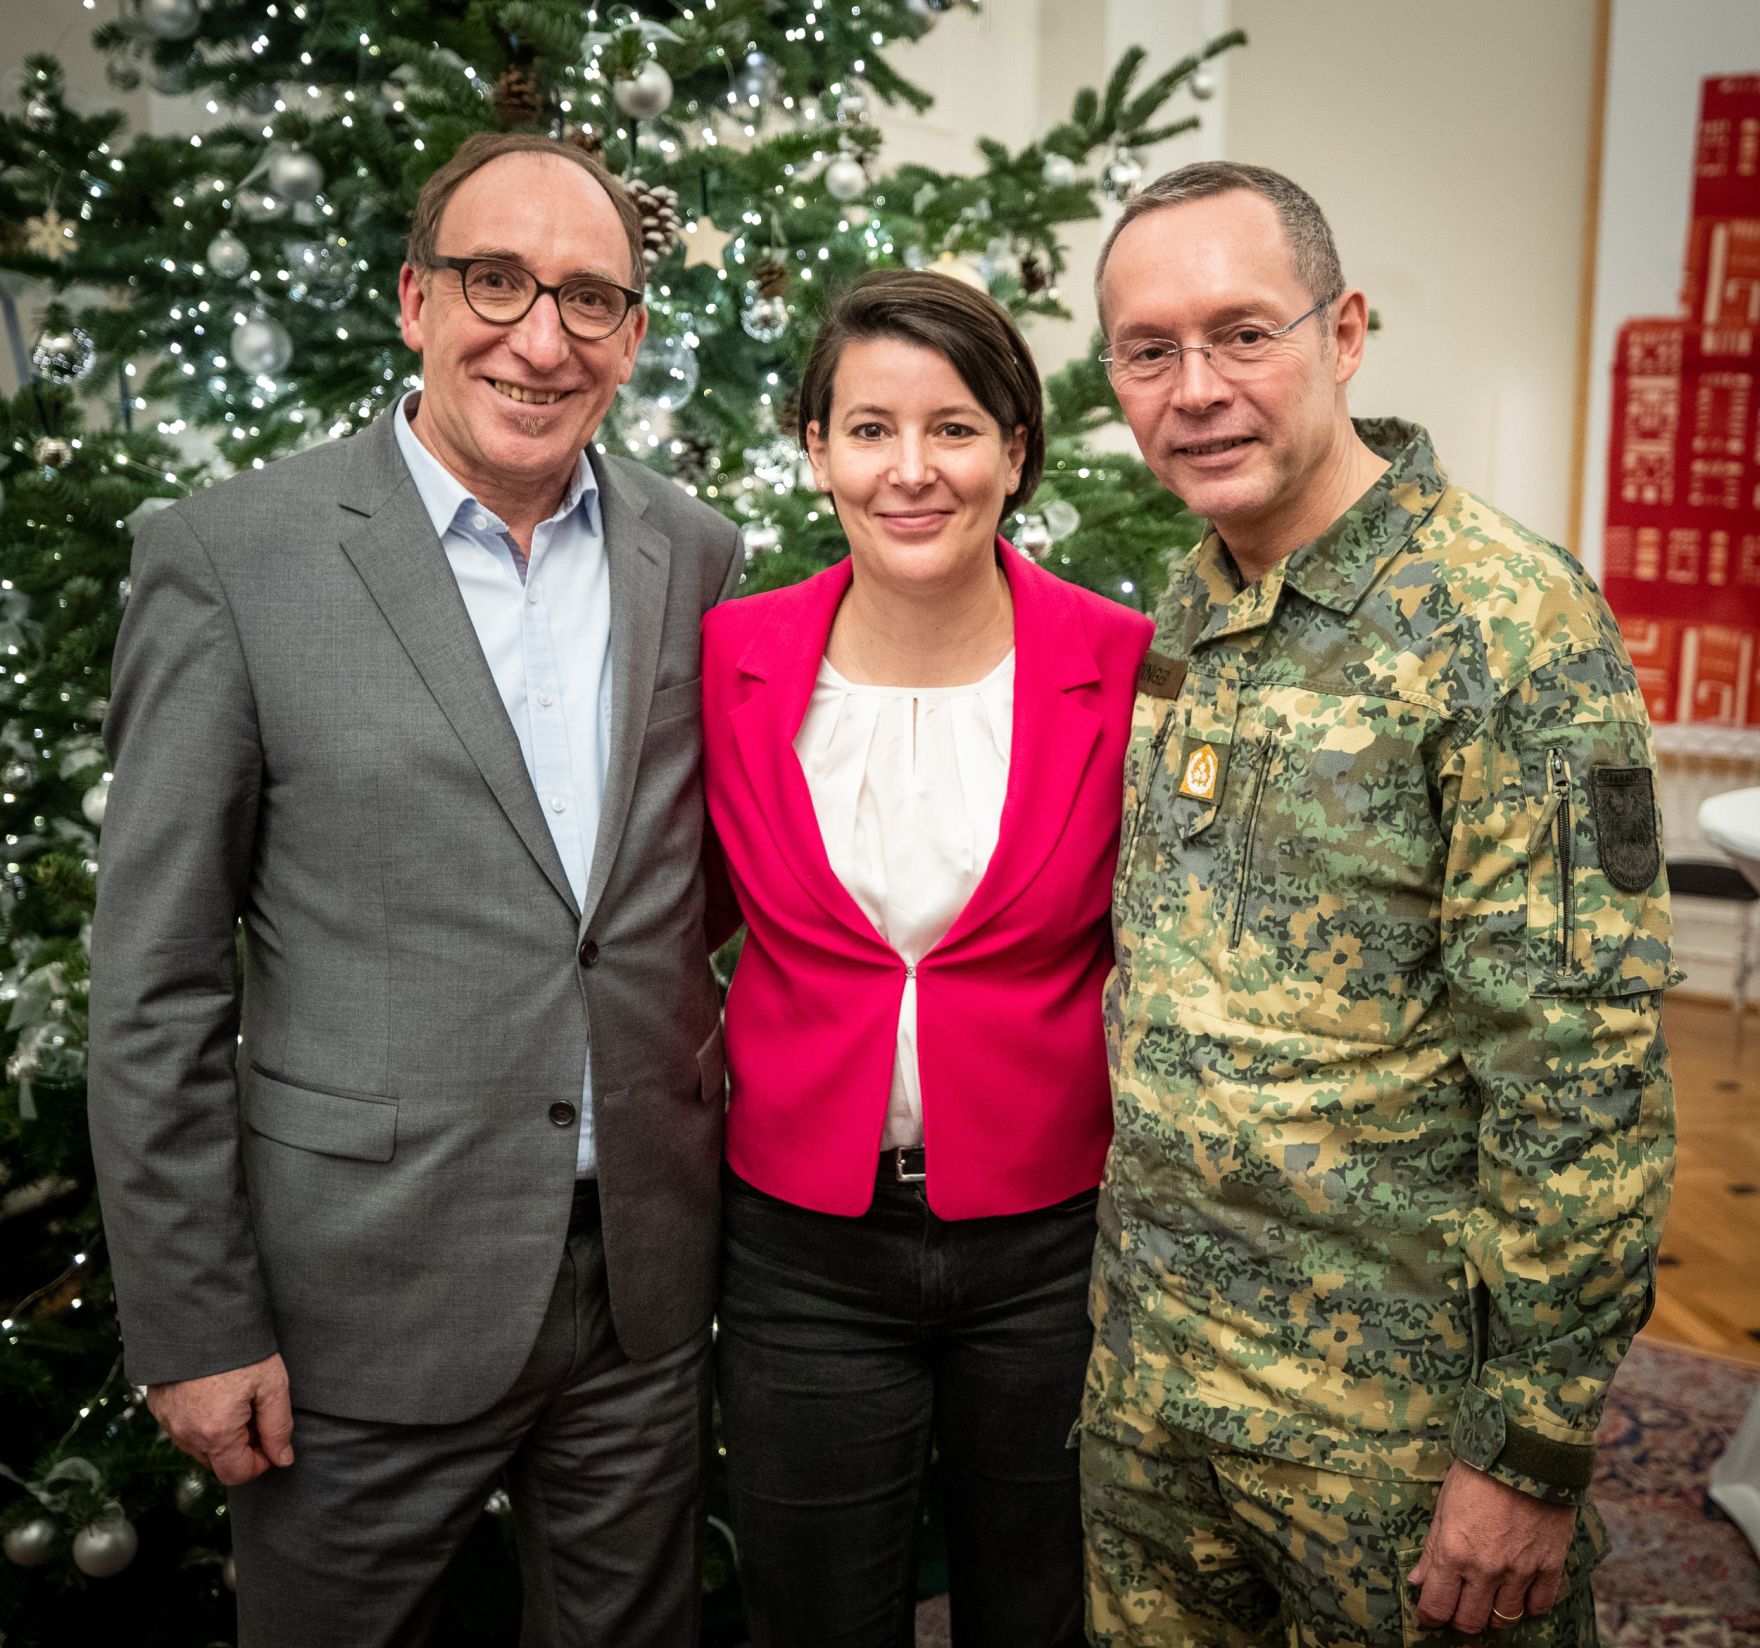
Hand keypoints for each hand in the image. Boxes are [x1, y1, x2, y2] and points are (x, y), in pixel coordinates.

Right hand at [146, 1352, 294, 1485]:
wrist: (199, 1315)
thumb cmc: (241, 1348)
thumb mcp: (272, 1385)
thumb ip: (278, 1427)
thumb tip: (282, 1459)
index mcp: (215, 1433)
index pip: (236, 1474)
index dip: (260, 1463)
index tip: (271, 1441)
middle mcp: (185, 1434)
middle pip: (217, 1462)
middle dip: (240, 1447)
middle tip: (256, 1413)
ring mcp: (167, 1421)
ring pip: (198, 1446)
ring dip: (220, 1435)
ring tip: (236, 1398)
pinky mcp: (158, 1405)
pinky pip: (182, 1427)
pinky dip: (200, 1420)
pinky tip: (214, 1392)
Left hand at [1407, 1462, 1575, 1632]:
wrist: (1525, 1455)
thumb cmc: (1477, 1475)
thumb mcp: (1444, 1507)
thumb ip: (1431, 1549)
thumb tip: (1417, 1580)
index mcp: (1453, 1552)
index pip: (1437, 1606)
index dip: (1430, 1617)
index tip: (1429, 1617)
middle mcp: (1485, 1569)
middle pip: (1470, 1621)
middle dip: (1459, 1620)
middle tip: (1457, 1608)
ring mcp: (1520, 1571)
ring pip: (1504, 1618)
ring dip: (1492, 1615)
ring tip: (1486, 1601)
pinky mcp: (1550, 1566)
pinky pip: (1540, 1605)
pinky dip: (1528, 1606)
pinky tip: (1519, 1595)